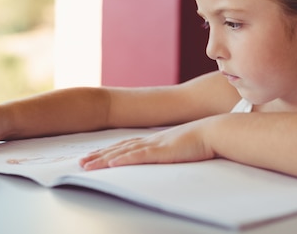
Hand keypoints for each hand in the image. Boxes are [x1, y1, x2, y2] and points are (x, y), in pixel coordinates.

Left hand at [79, 119, 214, 169]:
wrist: (214, 131)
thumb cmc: (202, 140)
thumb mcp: (181, 147)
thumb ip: (171, 151)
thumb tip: (167, 156)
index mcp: (155, 140)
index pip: (126, 146)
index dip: (109, 152)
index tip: (94, 156)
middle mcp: (150, 140)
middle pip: (118, 149)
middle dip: (99, 156)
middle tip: (82, 163)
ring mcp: (154, 145)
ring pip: (123, 153)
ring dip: (103, 160)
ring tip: (87, 165)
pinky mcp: (161, 151)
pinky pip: (138, 156)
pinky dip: (123, 160)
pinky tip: (111, 164)